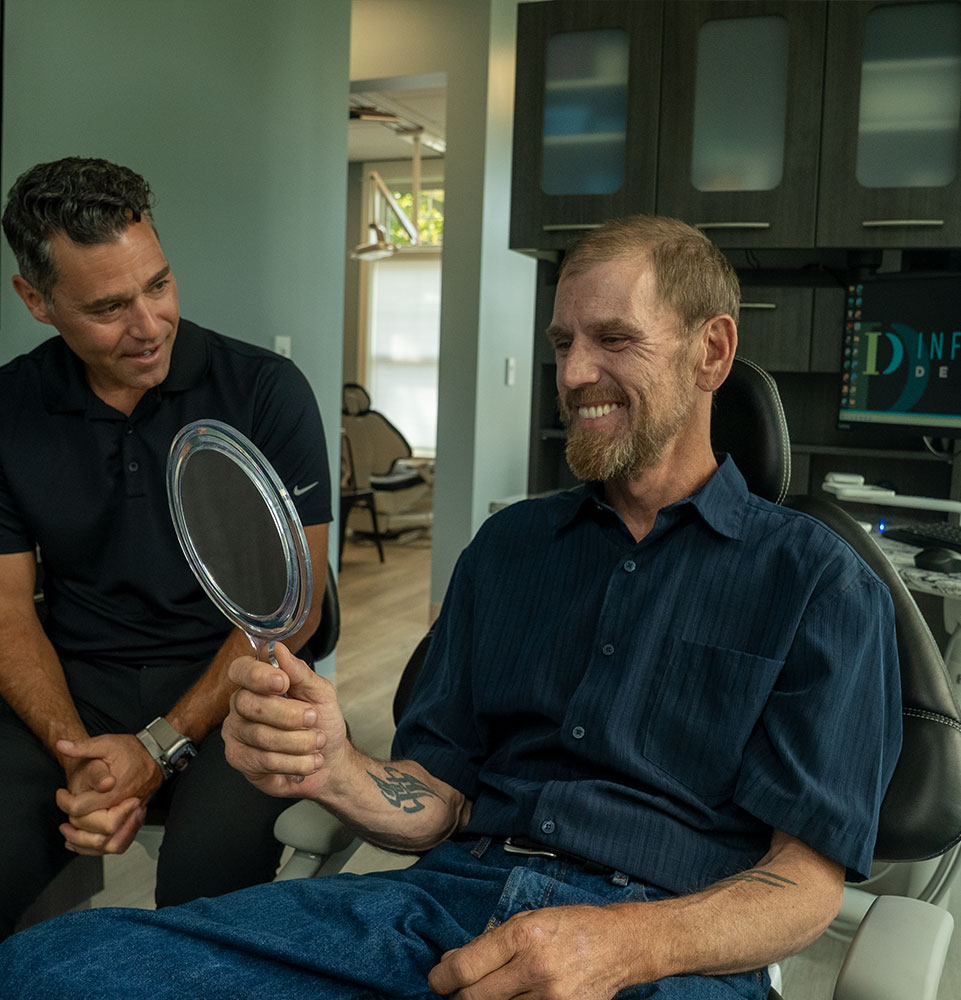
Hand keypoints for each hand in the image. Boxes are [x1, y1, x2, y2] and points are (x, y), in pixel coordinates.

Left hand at [55, 733, 162, 854]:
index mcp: (114, 790)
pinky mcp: (134, 819)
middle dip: (75, 830)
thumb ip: (83, 747)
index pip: (82, 808)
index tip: (61, 794)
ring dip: (85, 844)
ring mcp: (131, 815)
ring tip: (70, 836)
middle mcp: (123, 806)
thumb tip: (62, 744)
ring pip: (108, 843)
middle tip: (63, 822)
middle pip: (94, 831)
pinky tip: (85, 844)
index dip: (65, 802)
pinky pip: (118, 843)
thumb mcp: (106, 743)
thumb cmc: (133, 750)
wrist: (157, 754)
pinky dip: (99, 848)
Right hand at [223, 642, 347, 796]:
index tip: (282, 683)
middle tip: (313, 718)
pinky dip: (295, 762)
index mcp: (257, 682)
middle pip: (250, 705)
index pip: (241, 669)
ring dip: (298, 742)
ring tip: (317, 742)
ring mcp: (237, 733)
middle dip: (289, 715)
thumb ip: (299, 672)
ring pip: (261, 736)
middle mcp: (240, 705)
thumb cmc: (322, 721)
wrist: (329, 759)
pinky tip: (309, 761)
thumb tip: (279, 649)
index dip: (258, 675)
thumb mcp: (320, 692)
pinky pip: (264, 761)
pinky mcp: (241, 760)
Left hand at [428, 905, 640, 999]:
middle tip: (455, 990)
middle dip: (458, 996)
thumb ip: (490, 943)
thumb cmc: (572, 926)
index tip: (437, 980)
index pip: (467, 968)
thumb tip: (451, 963)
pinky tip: (511, 997)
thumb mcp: (528, 920)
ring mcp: (550, 998)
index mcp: (524, 935)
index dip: (442, 978)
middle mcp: (535, 968)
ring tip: (488, 991)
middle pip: (474, 998)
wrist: (619, 945)